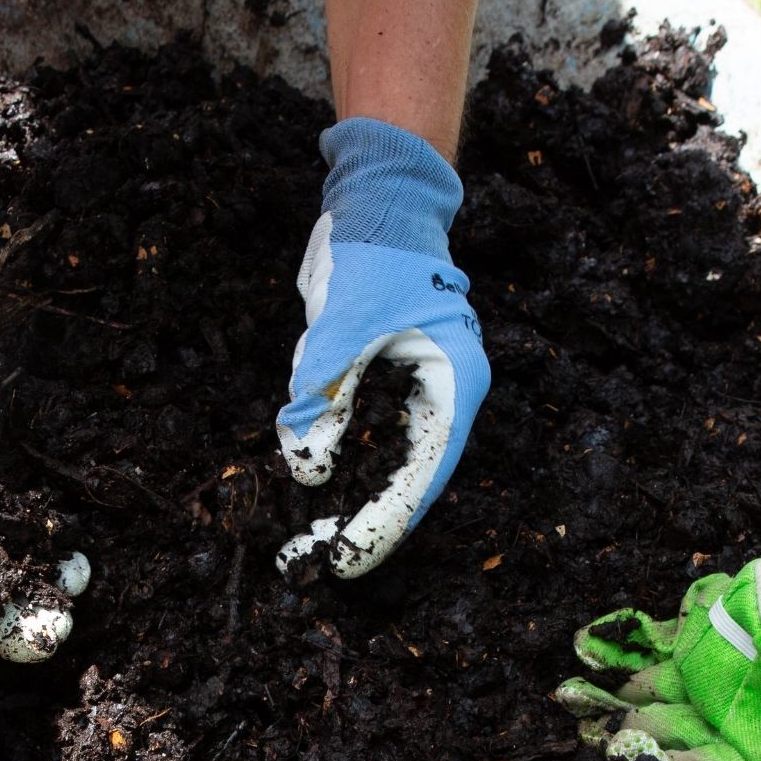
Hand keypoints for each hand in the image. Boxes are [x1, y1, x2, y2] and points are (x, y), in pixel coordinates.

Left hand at [274, 118, 489, 578]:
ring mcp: (421, 389)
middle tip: (313, 558)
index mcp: (453, 385)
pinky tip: (314, 489)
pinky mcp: (394, 381)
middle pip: (408, 477)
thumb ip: (322, 396)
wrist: (382, 201)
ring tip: (309, 537)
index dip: (382, 523)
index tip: (343, 559)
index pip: (420, 473)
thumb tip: (307, 469)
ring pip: (389, 460)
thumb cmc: (374, 252)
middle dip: (362, 520)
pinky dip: (345, 462)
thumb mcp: (340, 325)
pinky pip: (371, 434)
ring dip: (352, 497)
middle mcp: (445, 395)